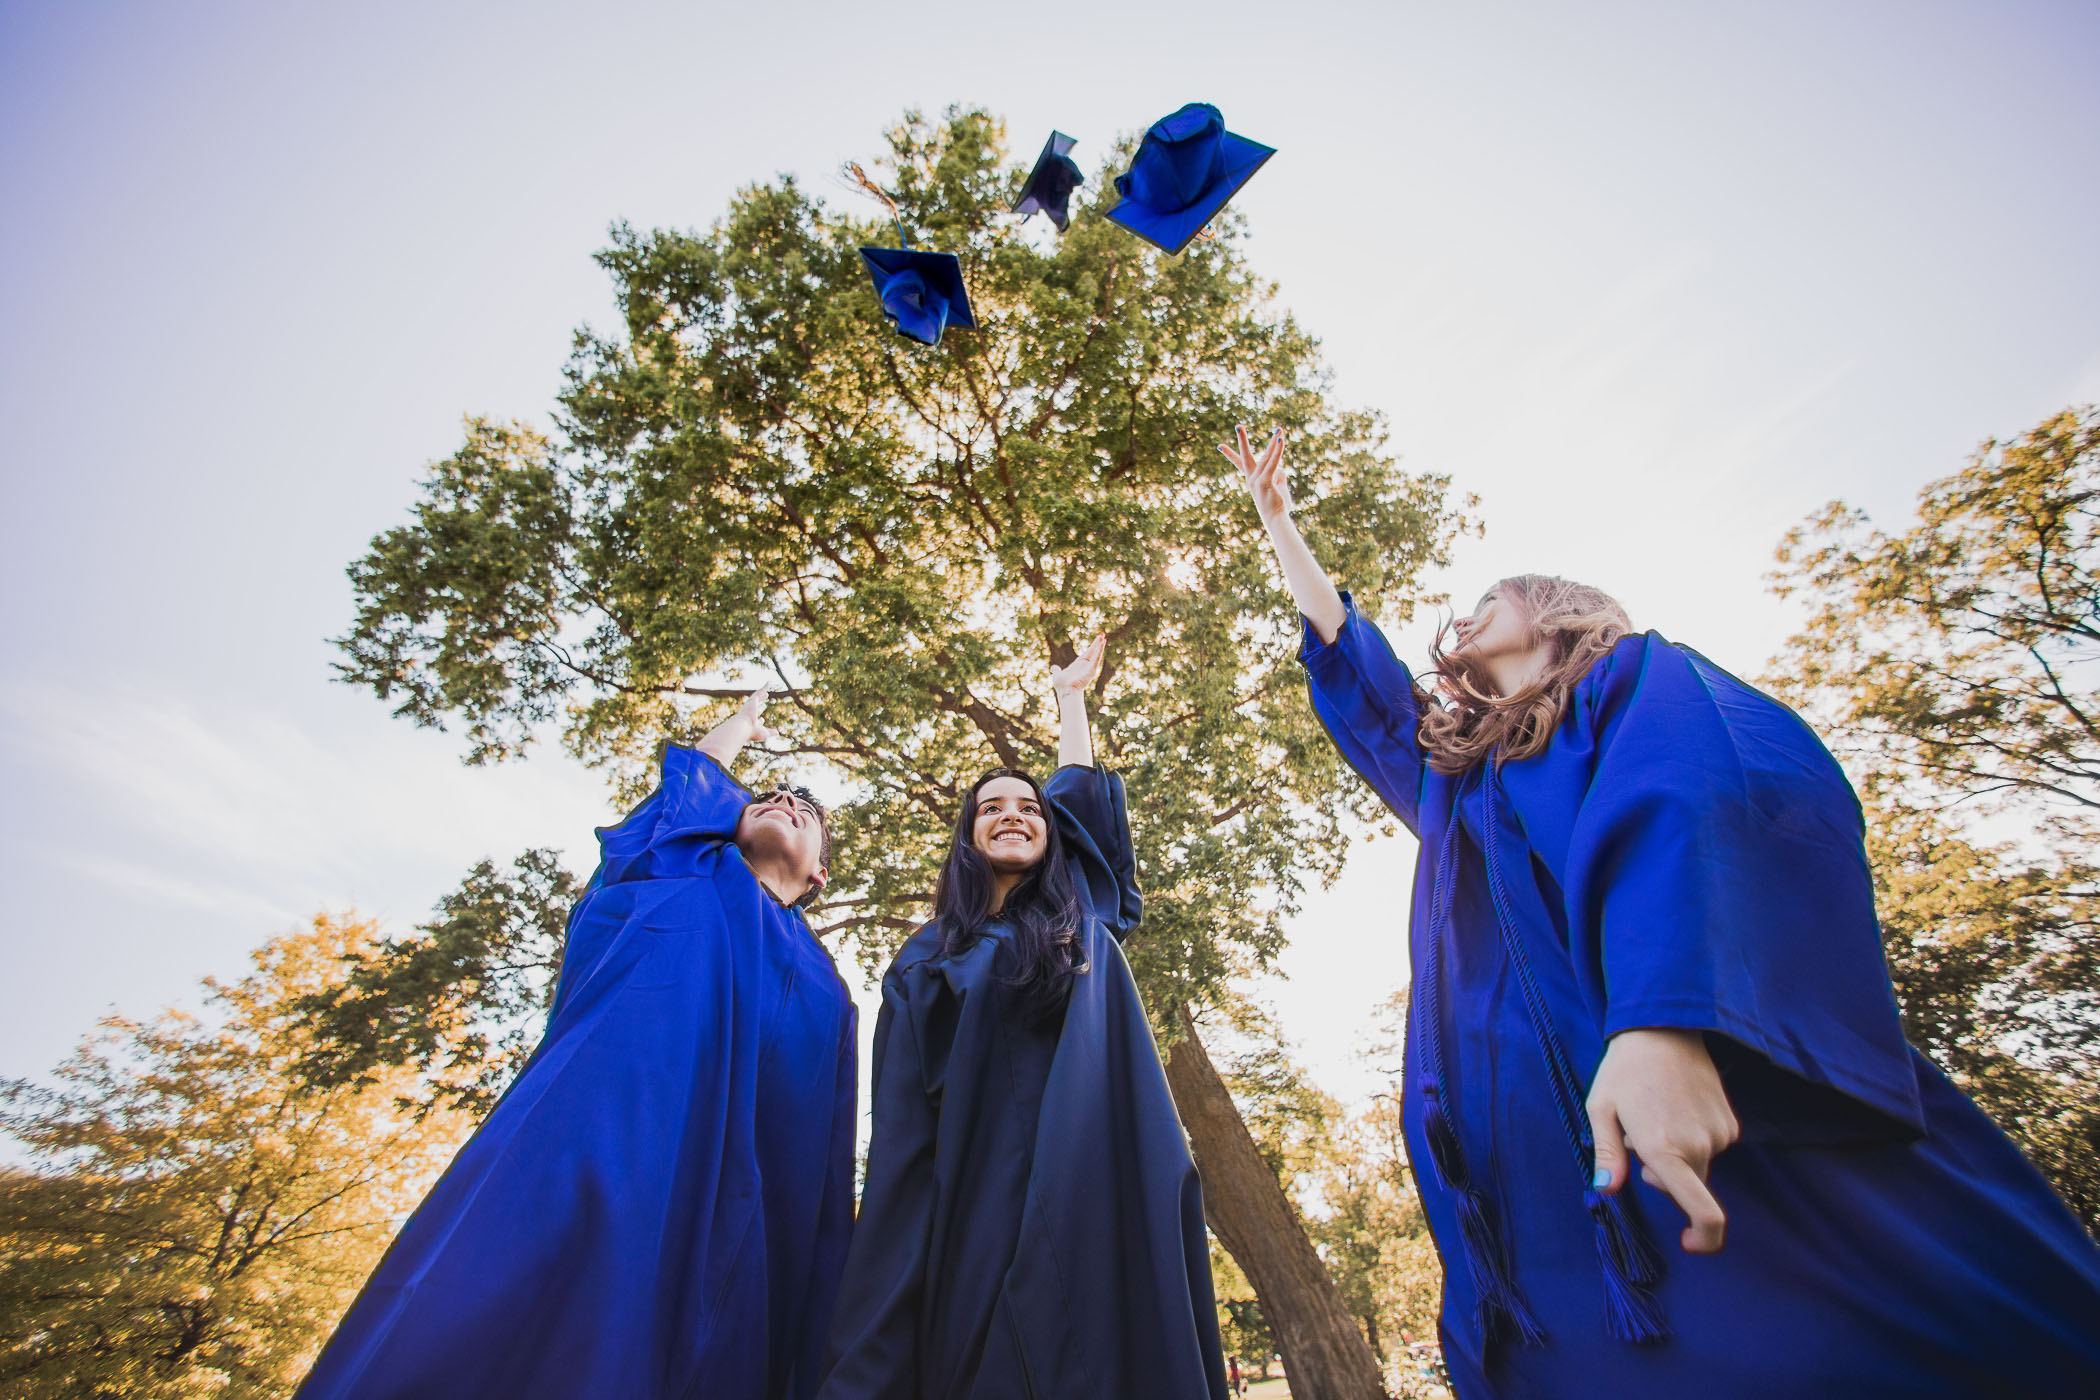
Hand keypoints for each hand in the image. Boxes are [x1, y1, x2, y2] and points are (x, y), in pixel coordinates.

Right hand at [698, 682, 774, 760]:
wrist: (744, 727)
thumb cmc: (753, 733)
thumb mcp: (764, 733)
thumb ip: (770, 732)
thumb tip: (777, 733)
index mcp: (752, 722)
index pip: (756, 720)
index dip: (759, 721)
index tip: (761, 720)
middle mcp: (750, 713)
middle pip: (756, 706)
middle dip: (759, 703)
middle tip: (764, 698)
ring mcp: (750, 706)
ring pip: (757, 697)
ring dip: (762, 693)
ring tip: (766, 689)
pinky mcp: (752, 700)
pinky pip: (759, 692)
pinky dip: (764, 687)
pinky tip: (769, 682)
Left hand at [1050, 634, 1105, 697]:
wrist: (1065, 691)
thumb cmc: (1062, 685)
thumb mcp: (1058, 675)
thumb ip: (1057, 670)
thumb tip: (1053, 668)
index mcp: (1078, 665)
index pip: (1087, 653)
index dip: (1091, 646)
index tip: (1096, 640)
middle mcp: (1085, 666)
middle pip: (1092, 651)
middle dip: (1097, 643)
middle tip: (1102, 634)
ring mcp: (1089, 668)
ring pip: (1096, 654)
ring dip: (1100, 645)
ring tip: (1103, 636)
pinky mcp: (1091, 670)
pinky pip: (1096, 658)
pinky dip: (1099, 651)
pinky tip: (1102, 643)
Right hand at [1218, 423, 1291, 522]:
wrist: (1275, 520)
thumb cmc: (1277, 506)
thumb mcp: (1277, 487)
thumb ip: (1278, 474)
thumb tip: (1280, 468)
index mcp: (1250, 480)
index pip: (1239, 463)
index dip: (1230, 454)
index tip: (1219, 446)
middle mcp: (1250, 479)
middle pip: (1245, 456)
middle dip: (1242, 439)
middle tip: (1238, 426)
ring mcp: (1256, 480)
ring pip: (1267, 457)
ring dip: (1275, 442)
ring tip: (1279, 429)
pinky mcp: (1265, 481)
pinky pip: (1273, 462)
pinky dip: (1278, 450)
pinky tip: (1281, 439)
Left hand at [1587, 1028, 1740, 1253]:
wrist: (1664, 1029)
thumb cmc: (1624, 1070)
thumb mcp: (1602, 1109)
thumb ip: (1608, 1154)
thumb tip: (1606, 1190)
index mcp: (1666, 1150)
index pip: (1704, 1212)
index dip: (1704, 1238)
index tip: (1690, 1244)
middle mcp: (1699, 1147)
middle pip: (1687, 1188)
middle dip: (1664, 1177)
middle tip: (1638, 1138)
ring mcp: (1719, 1134)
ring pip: (1698, 1167)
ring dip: (1677, 1155)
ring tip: (1655, 1113)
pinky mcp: (1731, 1122)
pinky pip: (1711, 1147)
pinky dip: (1692, 1140)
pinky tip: (1675, 1108)